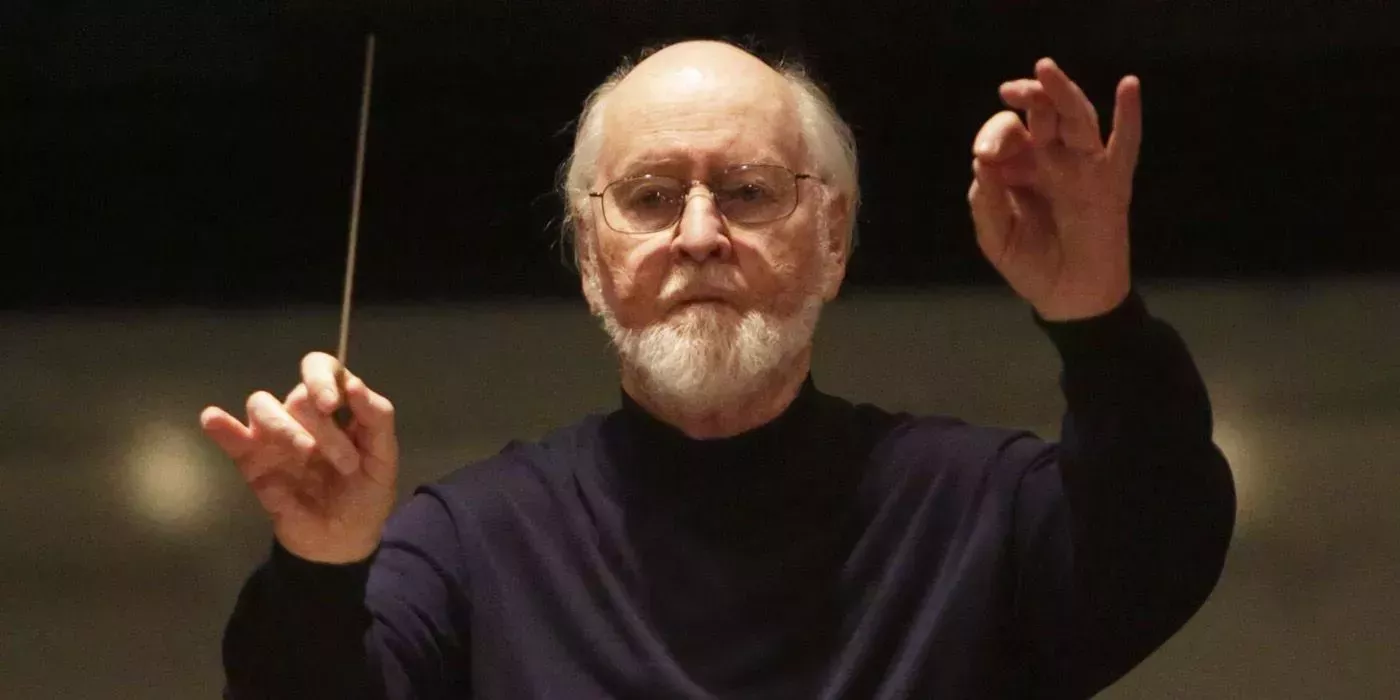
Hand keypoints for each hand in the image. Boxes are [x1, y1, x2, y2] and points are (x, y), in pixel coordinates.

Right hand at [200, 352, 397, 563]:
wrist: (342, 542)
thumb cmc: (366, 494)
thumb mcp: (384, 459)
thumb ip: (377, 419)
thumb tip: (353, 383)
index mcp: (337, 408)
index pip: (322, 368)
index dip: (323, 377)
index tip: (332, 404)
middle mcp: (303, 415)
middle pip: (298, 395)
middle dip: (324, 428)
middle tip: (346, 464)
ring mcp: (274, 437)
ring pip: (263, 406)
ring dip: (284, 427)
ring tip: (305, 456)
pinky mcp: (252, 463)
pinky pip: (232, 438)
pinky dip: (222, 426)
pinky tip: (214, 419)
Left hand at [968, 58, 1142, 320]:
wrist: (1068, 298)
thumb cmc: (1030, 265)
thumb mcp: (996, 238)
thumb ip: (986, 203)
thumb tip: (982, 164)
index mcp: (1019, 167)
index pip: (1007, 133)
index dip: (995, 136)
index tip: (986, 157)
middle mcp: (1051, 159)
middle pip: (1043, 113)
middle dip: (1028, 94)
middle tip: (1010, 89)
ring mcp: (1083, 167)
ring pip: (1076, 118)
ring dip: (1063, 93)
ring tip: (1046, 70)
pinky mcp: (1112, 182)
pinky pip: (1124, 144)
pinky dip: (1129, 116)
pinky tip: (1128, 86)